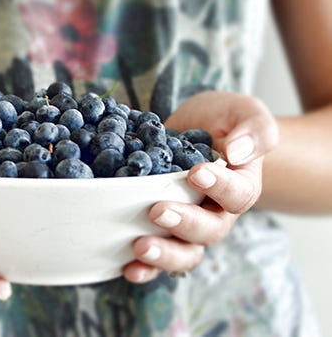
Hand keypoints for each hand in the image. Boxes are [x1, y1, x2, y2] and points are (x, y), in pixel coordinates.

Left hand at [123, 91, 278, 281]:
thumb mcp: (243, 112)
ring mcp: (190, 225)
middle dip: (184, 224)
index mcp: (241, 186)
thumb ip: (253, 129)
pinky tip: (127, 267)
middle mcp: (217, 212)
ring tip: (140, 248)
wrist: (200, 130)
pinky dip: (145, 267)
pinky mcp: (164, 231)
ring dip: (164, 254)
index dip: (220, 188)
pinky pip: (159, 258)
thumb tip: (238, 153)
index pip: (238, 195)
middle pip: (209, 231)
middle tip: (157, 211)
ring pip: (185, 252)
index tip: (197, 173)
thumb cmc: (223, 121)